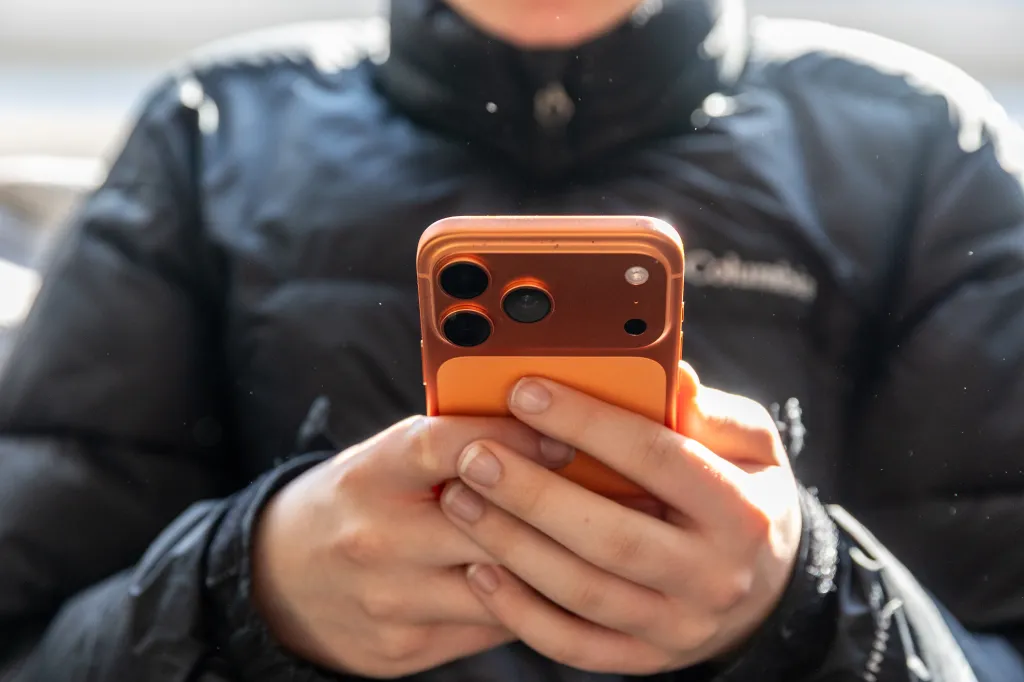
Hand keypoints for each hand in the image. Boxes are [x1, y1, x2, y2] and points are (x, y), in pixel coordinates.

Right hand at [251, 415, 574, 677]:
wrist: (282, 578)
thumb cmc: (358, 500)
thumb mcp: (387, 458)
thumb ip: (453, 445)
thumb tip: (548, 432)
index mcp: (372, 473)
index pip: (450, 446)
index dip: (515, 439)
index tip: (566, 437)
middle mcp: (377, 536)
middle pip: (487, 525)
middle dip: (556, 512)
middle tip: (617, 499)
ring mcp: (389, 599)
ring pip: (500, 584)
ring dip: (555, 564)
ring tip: (604, 545)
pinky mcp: (403, 647)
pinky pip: (490, 626)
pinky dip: (528, 603)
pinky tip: (559, 585)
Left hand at [440, 363, 802, 674]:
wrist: (768, 589)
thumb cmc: (745, 495)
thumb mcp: (751, 446)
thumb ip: (711, 412)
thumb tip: (671, 376)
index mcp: (741, 513)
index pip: (658, 459)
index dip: (588, 423)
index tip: (526, 391)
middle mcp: (713, 578)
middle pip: (611, 536)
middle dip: (533, 493)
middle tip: (474, 455)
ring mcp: (676, 627)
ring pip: (581, 593)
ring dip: (511, 546)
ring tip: (460, 499)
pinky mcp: (642, 658)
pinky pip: (571, 644)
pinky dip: (519, 611)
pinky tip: (478, 568)